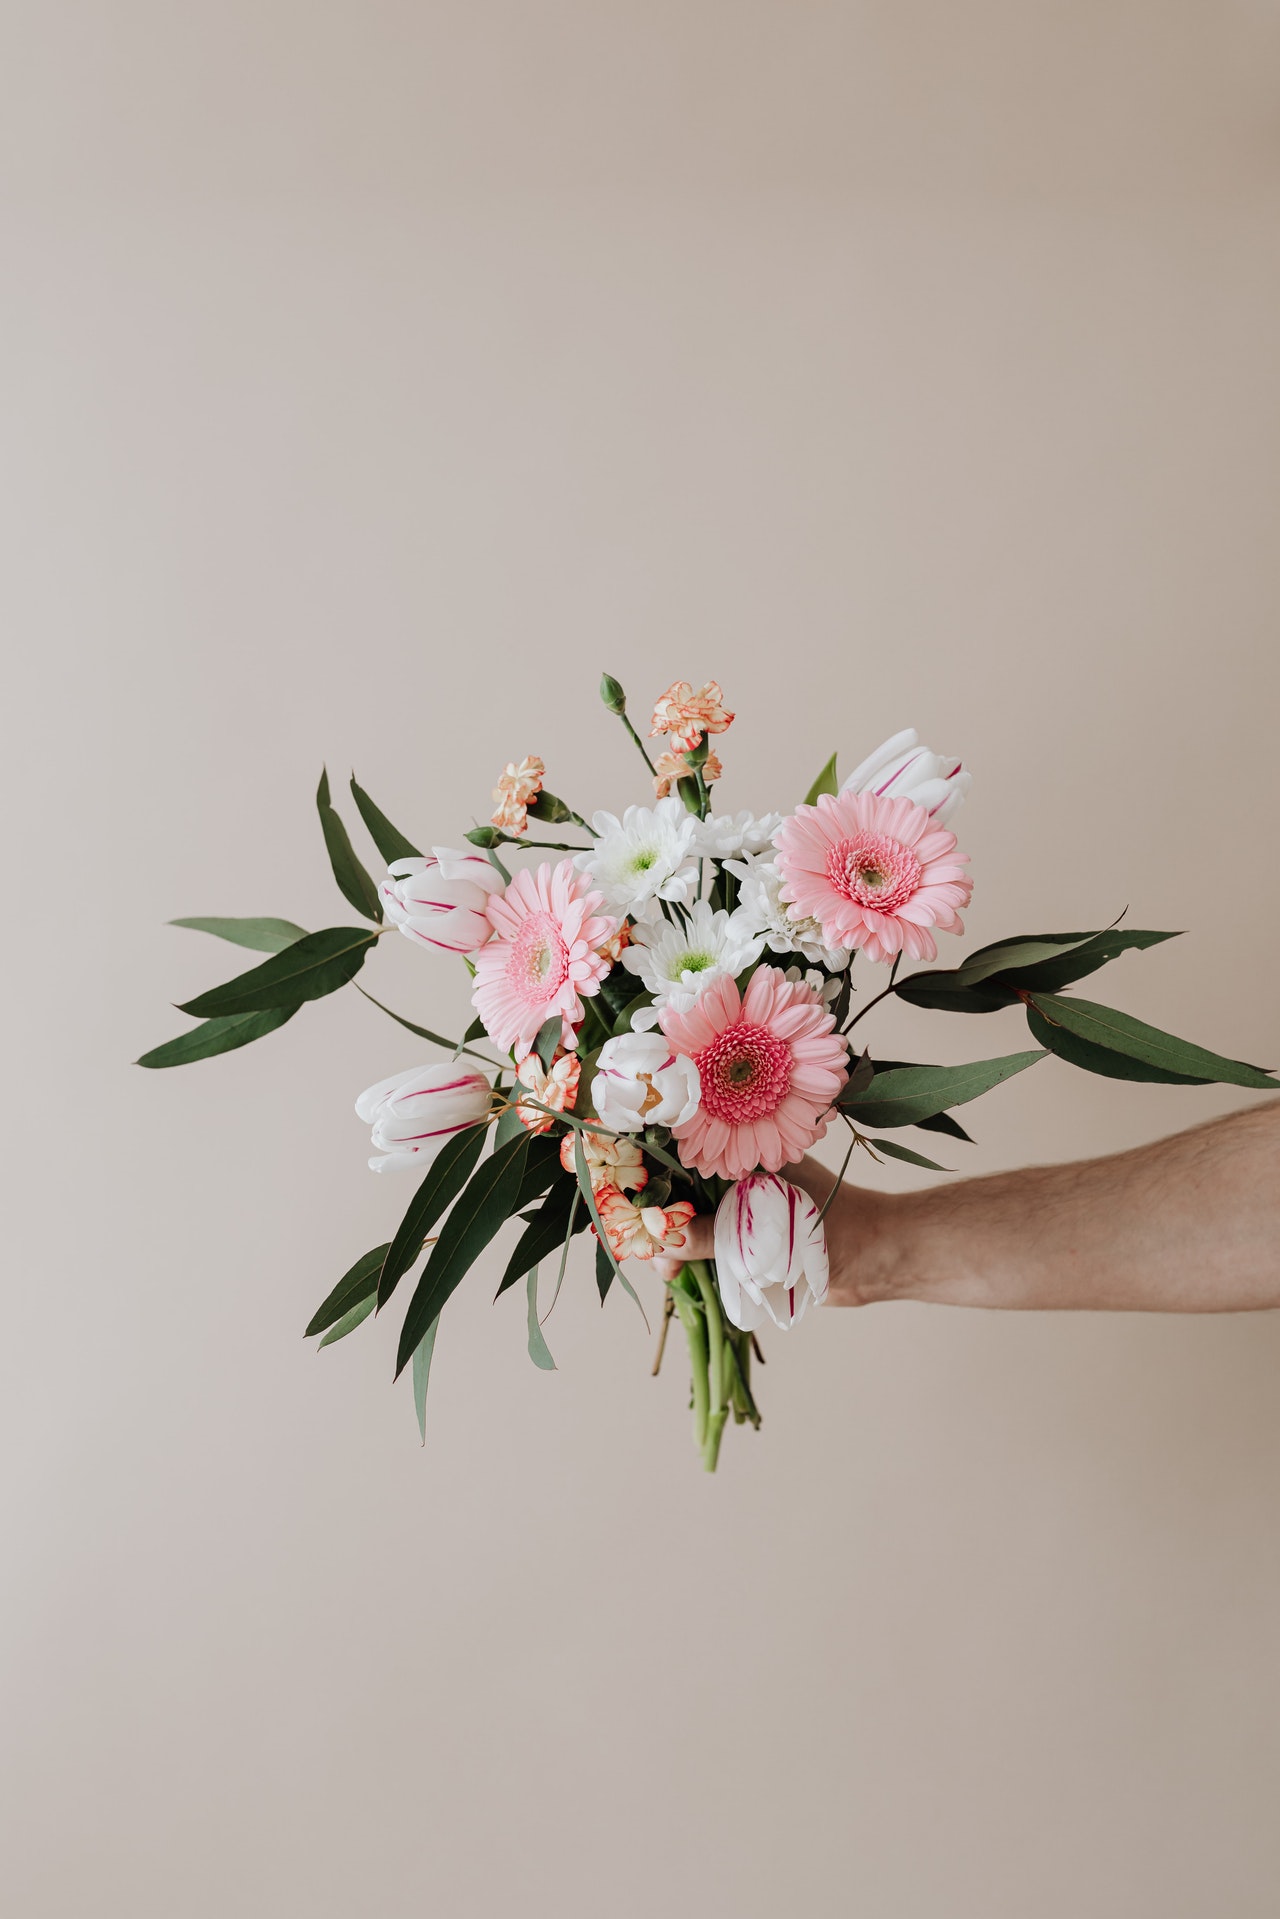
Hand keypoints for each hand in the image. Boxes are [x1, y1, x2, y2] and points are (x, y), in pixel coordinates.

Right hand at [651, 1155, 895, 1304]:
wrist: (882, 1259)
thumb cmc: (840, 1229)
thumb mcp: (775, 1232)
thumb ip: (720, 1235)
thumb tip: (668, 1240)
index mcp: (745, 1156)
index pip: (684, 1159)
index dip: (655, 1182)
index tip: (637, 1213)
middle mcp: (739, 1177)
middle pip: (681, 1194)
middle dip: (661, 1222)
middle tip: (654, 1256)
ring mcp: (743, 1208)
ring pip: (691, 1223)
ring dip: (674, 1246)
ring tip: (670, 1273)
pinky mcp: (748, 1238)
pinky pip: (708, 1245)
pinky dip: (692, 1260)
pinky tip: (680, 1276)